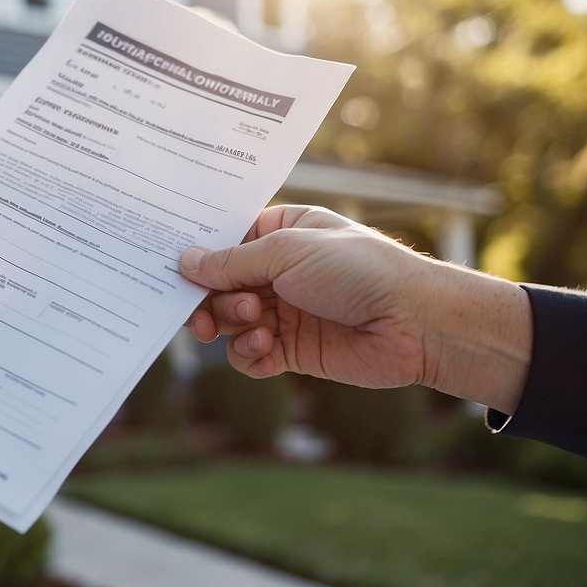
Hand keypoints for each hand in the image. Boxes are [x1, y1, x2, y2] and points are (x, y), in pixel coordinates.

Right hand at [179, 205, 530, 412]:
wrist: (415, 324)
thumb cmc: (359, 271)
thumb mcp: (287, 252)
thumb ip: (232, 261)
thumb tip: (184, 262)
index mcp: (280, 231)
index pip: (223, 241)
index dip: (198, 256)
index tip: (171, 271)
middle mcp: (278, 270)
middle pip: (217, 285)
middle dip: (210, 299)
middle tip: (208, 314)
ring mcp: (283, 310)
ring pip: (228, 322)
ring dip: (232, 325)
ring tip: (255, 322)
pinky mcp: (291, 350)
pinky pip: (248, 355)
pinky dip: (249, 355)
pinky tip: (267, 350)